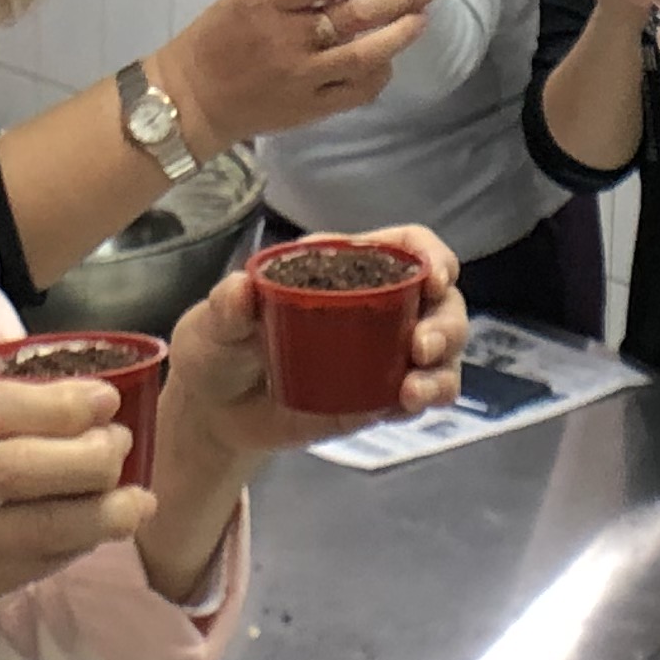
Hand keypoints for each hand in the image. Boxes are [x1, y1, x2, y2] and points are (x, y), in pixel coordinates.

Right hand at [0, 376, 145, 647]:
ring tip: (135, 499)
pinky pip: (34, 565)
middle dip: (93, 455)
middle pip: (27, 468)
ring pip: (42, 527)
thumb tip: (50, 399)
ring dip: (103, 512)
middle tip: (121, 445)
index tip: (103, 399)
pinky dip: (75, 546)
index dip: (60, 403)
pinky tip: (97, 530)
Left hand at [161, 222, 469, 459]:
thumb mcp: (213, 323)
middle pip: (439, 302)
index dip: (432, 255)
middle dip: (445, 323)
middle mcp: (376, 306)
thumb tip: (242, 288)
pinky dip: (426, 399)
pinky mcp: (379, 397)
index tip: (436, 277)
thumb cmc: (217, 349)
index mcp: (344, 269)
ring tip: (414, 394)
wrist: (213, 413)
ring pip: (441, 352)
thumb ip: (226, 307)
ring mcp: (382, 354)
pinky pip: (420, 395)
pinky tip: (407, 406)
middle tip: (421, 348)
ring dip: (442, 370)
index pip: (405, 247)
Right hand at [163, 0, 436, 145]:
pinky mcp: (310, 108)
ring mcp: (301, 77)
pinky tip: (390, 56)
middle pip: (354, 15)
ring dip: (400, 34)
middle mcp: (286, 40)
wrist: (192, 100)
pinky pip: (357, 90)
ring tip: (421, 16)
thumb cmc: (217, 38)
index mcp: (264, 3)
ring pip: (364, 55)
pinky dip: (379, 71)